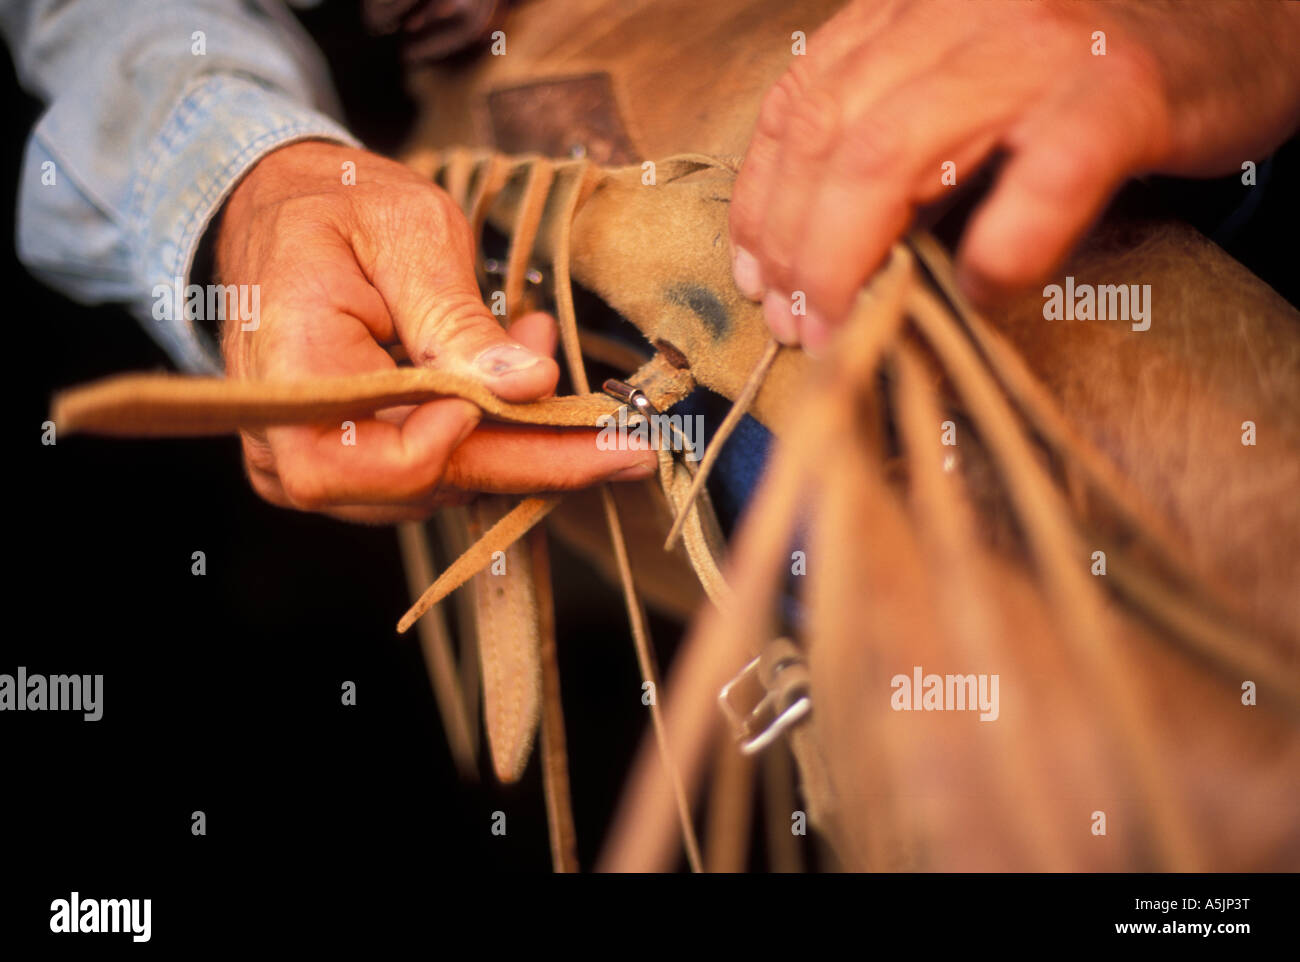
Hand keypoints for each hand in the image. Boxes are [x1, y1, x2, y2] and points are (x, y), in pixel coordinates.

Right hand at [215, 141, 653, 521]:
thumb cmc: (339, 207)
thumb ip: (460, 317)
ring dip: (512, 441)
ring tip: (540, 351)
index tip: (531, 391)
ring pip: (433, 490)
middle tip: (620, 432)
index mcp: (290, 370)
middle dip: (530, 456)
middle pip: (421, 487)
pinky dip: (484, 440)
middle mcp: (284, 439)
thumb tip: (531, 384)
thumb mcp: (409, 233)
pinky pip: (426, 477)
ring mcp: (306, 463)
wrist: (280, 213)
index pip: (381, 462)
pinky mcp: (340, 467)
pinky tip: (512, 382)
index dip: (463, 442)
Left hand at [729, 0, 1299, 352]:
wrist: (1245, 13)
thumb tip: (814, 250)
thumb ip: (899, 135)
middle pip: (830, 137)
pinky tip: (984, 289)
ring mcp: (1038, 45)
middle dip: (794, 247)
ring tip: (846, 327)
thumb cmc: (1094, 67)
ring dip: (850, 259)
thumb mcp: (971, 79)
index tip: (756, 276)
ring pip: (892, 154)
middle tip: (795, 325)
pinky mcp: (1120, 93)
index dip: (761, 201)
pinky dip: (1000, 248)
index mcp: (912, 10)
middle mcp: (958, 12)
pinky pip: (1039, 178)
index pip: (799, 104)